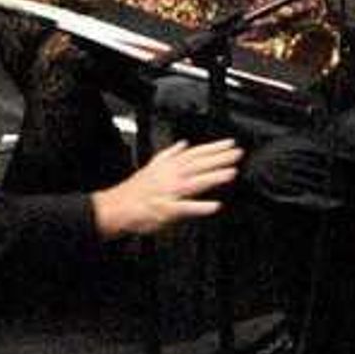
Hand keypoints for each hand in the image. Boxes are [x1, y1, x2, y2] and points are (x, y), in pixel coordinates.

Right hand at [93, 137, 240, 237]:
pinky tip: (215, 206)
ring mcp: (169, 193)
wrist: (116, 207)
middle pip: (198, 165)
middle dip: (220, 158)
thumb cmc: (135, 190)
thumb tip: (182, 144)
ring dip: (214, 177)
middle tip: (238, 154)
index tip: (230, 143)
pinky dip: (200, 207)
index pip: (195, 153)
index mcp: (168, 166)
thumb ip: (169, 154)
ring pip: (195, 182)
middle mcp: (170, 177)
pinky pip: (185, 208)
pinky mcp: (166, 210)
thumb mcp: (151, 165)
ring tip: (232, 173)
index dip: (214, 147)